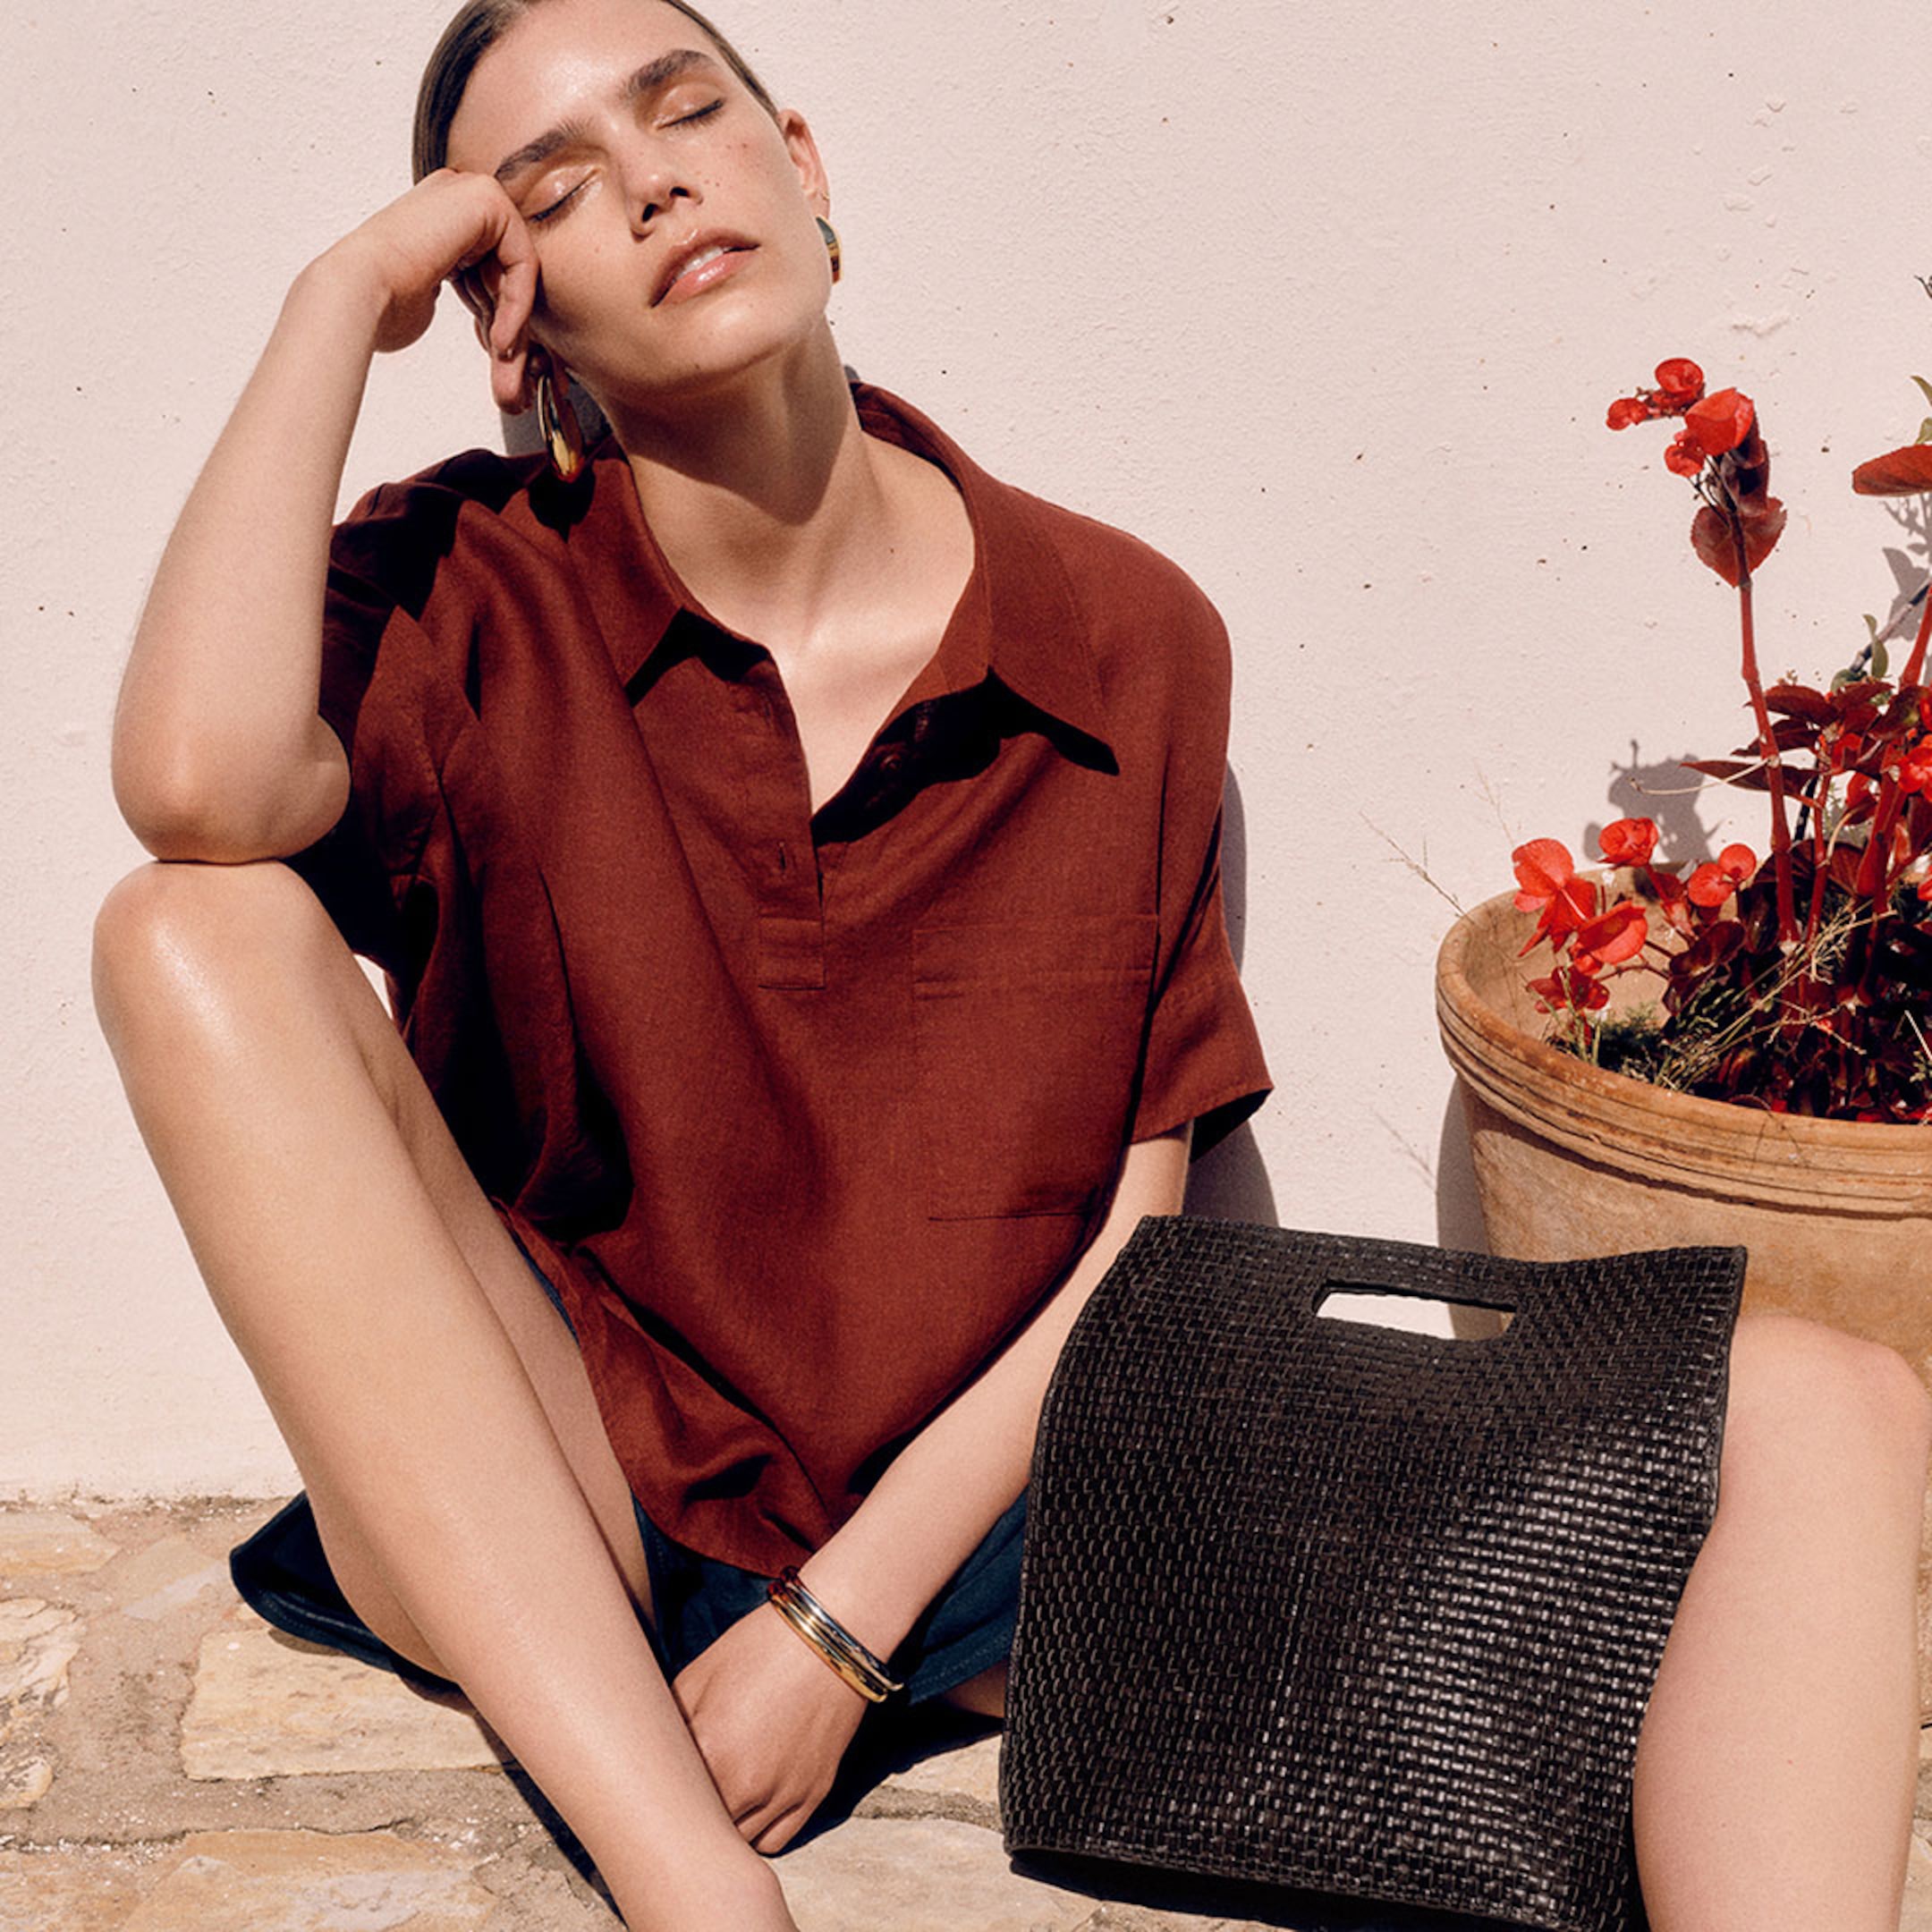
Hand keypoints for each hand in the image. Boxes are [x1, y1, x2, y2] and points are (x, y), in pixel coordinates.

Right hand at [309, 170, 540, 409]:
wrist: (356, 292)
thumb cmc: (381, 304)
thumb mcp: (430, 294)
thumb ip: (465, 291)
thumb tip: (491, 313)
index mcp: (439, 216)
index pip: (489, 270)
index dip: (495, 318)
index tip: (494, 357)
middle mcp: (455, 197)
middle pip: (506, 270)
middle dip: (510, 327)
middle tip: (511, 380)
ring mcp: (469, 191)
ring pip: (518, 272)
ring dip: (515, 327)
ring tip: (506, 370)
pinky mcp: (485, 199)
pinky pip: (523, 262)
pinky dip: (517, 307)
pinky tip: (501, 341)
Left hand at [670, 1600, 871, 1852]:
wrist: (828, 1640)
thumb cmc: (759, 1648)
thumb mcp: (697, 1676)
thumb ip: (669, 1725)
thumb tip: (651, 1753)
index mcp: (709, 1751)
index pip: (667, 1798)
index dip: (657, 1790)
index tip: (654, 1781)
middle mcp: (746, 1785)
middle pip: (699, 1828)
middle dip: (687, 1812)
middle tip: (683, 1789)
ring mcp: (782, 1795)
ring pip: (735, 1843)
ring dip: (721, 1825)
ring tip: (716, 1794)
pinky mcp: (812, 1796)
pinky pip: (773, 1841)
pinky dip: (756, 1832)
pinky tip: (749, 1804)